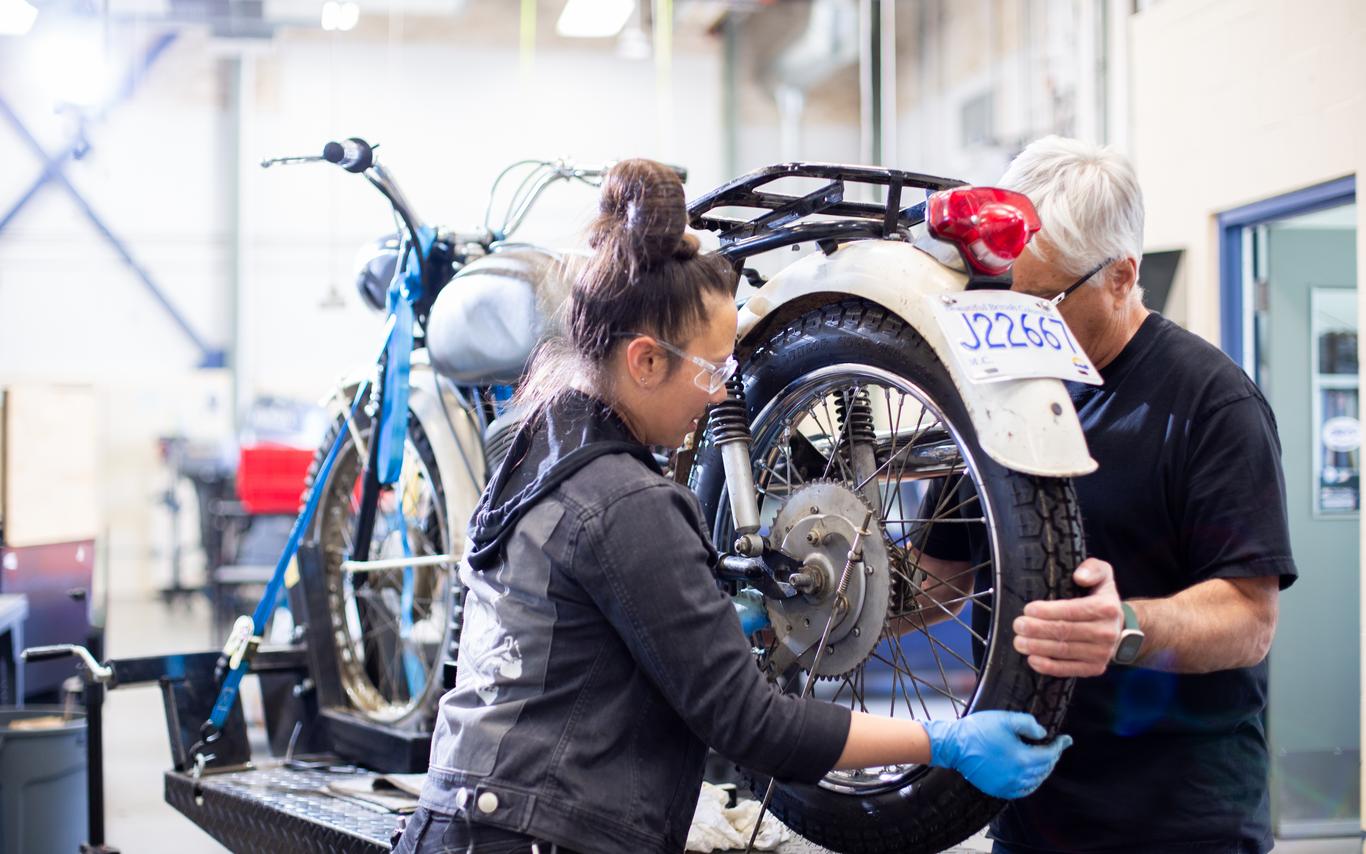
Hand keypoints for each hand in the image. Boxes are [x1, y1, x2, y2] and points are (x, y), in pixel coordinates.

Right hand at [923, 711, 1071, 798]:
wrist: (953, 745)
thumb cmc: (978, 730)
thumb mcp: (1005, 719)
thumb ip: (1028, 723)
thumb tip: (1043, 733)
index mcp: (1022, 759)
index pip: (1049, 754)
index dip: (1060, 746)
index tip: (1066, 739)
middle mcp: (1017, 776)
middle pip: (1044, 768)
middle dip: (1053, 756)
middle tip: (1056, 747)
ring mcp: (1007, 785)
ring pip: (1035, 781)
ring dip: (1043, 770)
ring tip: (1045, 759)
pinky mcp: (998, 789)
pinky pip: (1023, 790)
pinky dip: (1031, 783)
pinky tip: (1031, 776)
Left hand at [1013, 558, 1123, 676]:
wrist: (1118, 626)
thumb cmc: (1101, 597)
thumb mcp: (1103, 575)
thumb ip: (1093, 569)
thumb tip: (1079, 576)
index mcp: (1107, 608)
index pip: (1072, 610)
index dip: (1048, 611)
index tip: (1028, 609)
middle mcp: (1107, 632)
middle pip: (1065, 631)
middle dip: (1037, 629)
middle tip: (1018, 625)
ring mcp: (1101, 653)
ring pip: (1064, 651)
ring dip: (1038, 647)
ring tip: (1019, 642)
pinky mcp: (1095, 668)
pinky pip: (1069, 670)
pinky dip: (1049, 667)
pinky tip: (1032, 660)